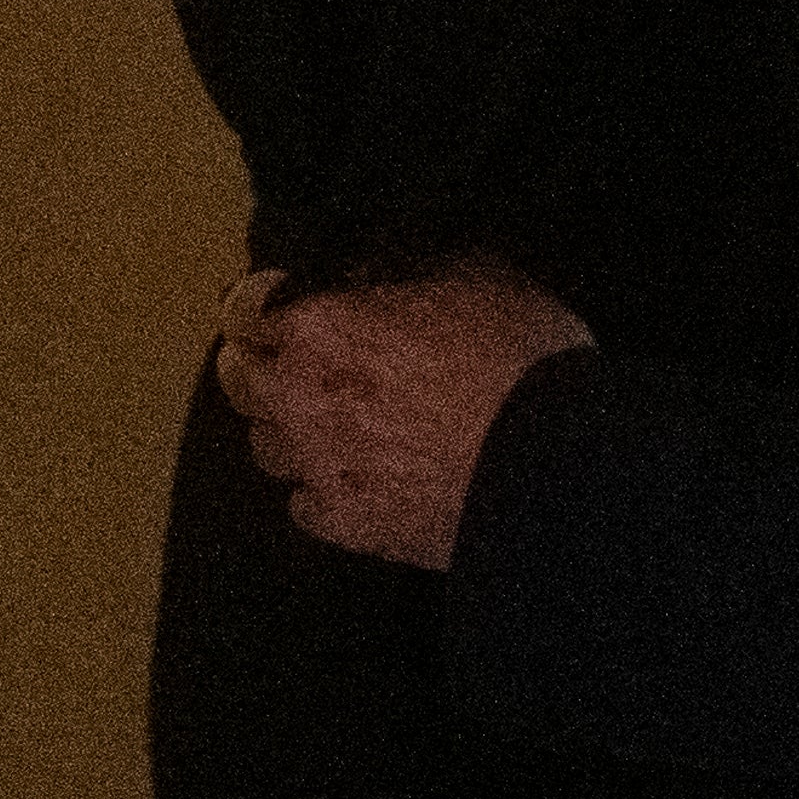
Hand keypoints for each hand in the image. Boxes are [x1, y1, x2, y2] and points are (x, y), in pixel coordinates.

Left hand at [214, 259, 592, 570]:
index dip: (265, 305)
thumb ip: (409, 270)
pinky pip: (305, 506)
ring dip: (291, 431)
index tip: (278, 305)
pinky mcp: (348, 528)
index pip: (249, 312)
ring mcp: (320, 467)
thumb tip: (381, 272)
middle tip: (296, 364)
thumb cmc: (520, 359)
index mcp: (324, 328)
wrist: (554, 466)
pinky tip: (353, 480)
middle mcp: (302, 398)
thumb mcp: (475, 276)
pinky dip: (322, 491)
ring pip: (268, 447)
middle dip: (266, 368)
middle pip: (244, 382)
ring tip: (329, 424)